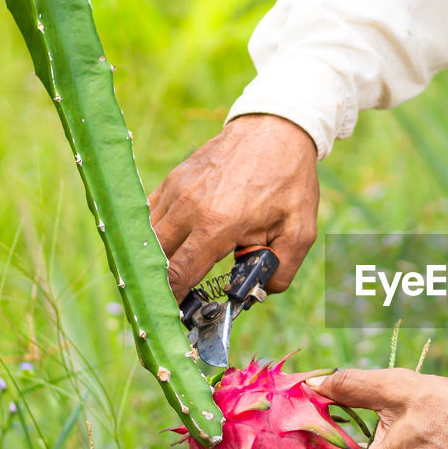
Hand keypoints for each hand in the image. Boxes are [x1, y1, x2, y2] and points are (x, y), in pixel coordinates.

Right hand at [148, 114, 319, 298]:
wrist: (276, 129)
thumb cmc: (289, 181)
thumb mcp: (300, 231)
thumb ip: (281, 271)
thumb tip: (258, 294)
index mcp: (219, 223)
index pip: (178, 274)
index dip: (171, 301)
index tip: (174, 318)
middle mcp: (188, 207)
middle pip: (153, 260)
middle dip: (157, 286)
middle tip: (169, 305)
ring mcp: (175, 190)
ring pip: (147, 239)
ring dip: (154, 263)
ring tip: (168, 281)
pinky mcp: (172, 181)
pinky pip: (149, 217)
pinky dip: (153, 238)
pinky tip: (167, 251)